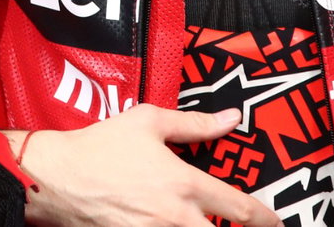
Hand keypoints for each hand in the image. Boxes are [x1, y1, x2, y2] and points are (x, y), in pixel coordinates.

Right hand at [13, 105, 282, 226]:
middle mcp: (176, 218)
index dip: (265, 218)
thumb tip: (230, 118)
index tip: (275, 221)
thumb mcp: (148, 121)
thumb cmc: (100, 147)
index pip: (240, 209)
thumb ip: (194, 123)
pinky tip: (180, 226)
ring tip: (208, 224)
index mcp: (185, 184)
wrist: (57, 178)